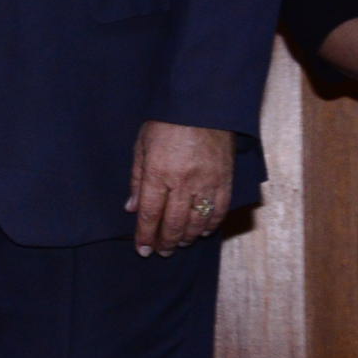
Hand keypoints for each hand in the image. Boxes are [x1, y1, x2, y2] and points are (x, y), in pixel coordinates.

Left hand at [124, 121, 234, 256]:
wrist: (204, 105)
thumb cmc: (167, 123)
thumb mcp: (142, 146)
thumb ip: (137, 180)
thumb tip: (131, 209)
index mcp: (159, 172)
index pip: (150, 213)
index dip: (146, 235)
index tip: (142, 250)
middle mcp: (183, 182)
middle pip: (173, 222)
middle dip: (166, 241)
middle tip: (161, 252)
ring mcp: (207, 182)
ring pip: (197, 220)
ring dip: (187, 236)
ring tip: (178, 244)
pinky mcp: (225, 179)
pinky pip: (219, 209)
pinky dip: (211, 224)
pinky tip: (203, 232)